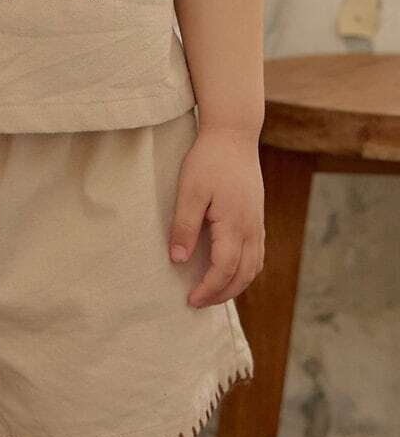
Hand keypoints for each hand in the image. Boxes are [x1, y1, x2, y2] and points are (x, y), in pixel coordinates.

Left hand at [169, 127, 264, 307]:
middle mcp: (251, 229)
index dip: (208, 289)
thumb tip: (178, 260)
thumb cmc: (208, 160)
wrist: (233, 134)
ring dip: (236, 285)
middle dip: (222, 294)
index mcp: (234, 225)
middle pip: (243, 275)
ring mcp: (257, 223)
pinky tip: (229, 269)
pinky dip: (245, 270)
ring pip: (254, 267)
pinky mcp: (257, 216)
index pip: (224, 270)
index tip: (190, 300)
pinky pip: (257, 254)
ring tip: (213, 291)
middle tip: (198, 302)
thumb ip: (184, 226)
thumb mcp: (189, 191)